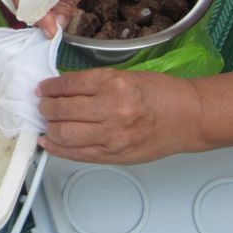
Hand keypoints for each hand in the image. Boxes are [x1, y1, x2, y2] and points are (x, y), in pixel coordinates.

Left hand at [37, 68, 206, 163]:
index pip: (68, 84)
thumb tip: (62, 90)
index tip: (43, 89)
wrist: (190, 117)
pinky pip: (76, 154)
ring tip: (46, 122)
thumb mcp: (125, 77)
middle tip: (41, 105)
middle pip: (61, 110)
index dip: (49, 87)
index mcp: (113, 83)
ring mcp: (112, 136)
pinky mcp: (114, 156)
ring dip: (48, 127)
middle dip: (45, 107)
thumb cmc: (162, 94)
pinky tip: (49, 142)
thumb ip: (94, 85)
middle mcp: (111, 109)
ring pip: (64, 133)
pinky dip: (57, 149)